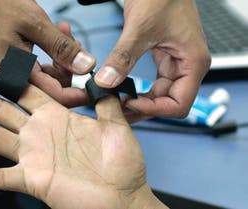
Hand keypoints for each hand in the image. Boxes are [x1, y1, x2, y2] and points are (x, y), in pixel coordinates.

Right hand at [0, 0, 94, 105]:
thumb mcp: (34, 24)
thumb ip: (62, 48)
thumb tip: (86, 66)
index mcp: (16, 75)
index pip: (55, 97)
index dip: (79, 92)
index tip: (95, 83)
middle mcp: (11, 81)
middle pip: (52, 89)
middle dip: (69, 67)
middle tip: (73, 41)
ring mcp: (9, 75)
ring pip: (45, 78)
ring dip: (59, 57)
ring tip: (62, 31)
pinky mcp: (8, 67)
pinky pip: (35, 69)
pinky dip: (48, 54)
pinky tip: (52, 35)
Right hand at [0, 64, 167, 208]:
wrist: (123, 198)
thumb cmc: (122, 164)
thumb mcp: (116, 125)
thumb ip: (105, 101)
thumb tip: (102, 78)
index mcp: (56, 116)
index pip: (26, 91)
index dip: (7, 79)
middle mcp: (38, 133)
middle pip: (1, 110)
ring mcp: (32, 156)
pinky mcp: (31, 179)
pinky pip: (0, 177)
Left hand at [93, 0, 210, 121]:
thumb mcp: (140, 29)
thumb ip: (123, 57)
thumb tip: (106, 82)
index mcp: (193, 63)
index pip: (179, 104)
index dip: (154, 109)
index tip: (129, 104)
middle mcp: (187, 67)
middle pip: (168, 104)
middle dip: (143, 109)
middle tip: (116, 111)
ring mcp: (176, 64)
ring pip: (159, 96)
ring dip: (139, 102)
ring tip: (116, 104)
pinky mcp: (164, 59)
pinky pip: (153, 84)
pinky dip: (138, 90)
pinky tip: (122, 92)